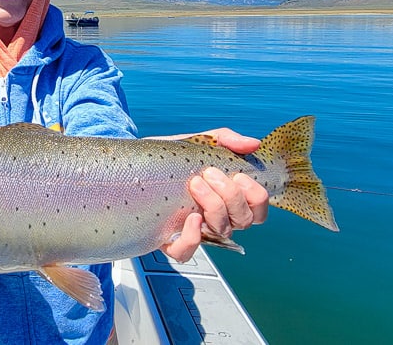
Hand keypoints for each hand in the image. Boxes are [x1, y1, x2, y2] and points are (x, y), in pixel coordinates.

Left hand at [152, 128, 269, 262]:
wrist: (135, 165)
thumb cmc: (171, 157)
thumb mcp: (199, 143)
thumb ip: (227, 140)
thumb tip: (253, 144)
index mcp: (227, 199)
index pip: (258, 210)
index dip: (255, 196)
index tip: (238, 174)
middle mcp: (215, 217)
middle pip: (245, 221)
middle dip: (231, 195)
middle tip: (209, 174)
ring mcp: (195, 230)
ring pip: (222, 232)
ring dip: (214, 206)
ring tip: (195, 183)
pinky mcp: (170, 240)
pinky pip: (187, 252)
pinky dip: (193, 237)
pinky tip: (190, 218)